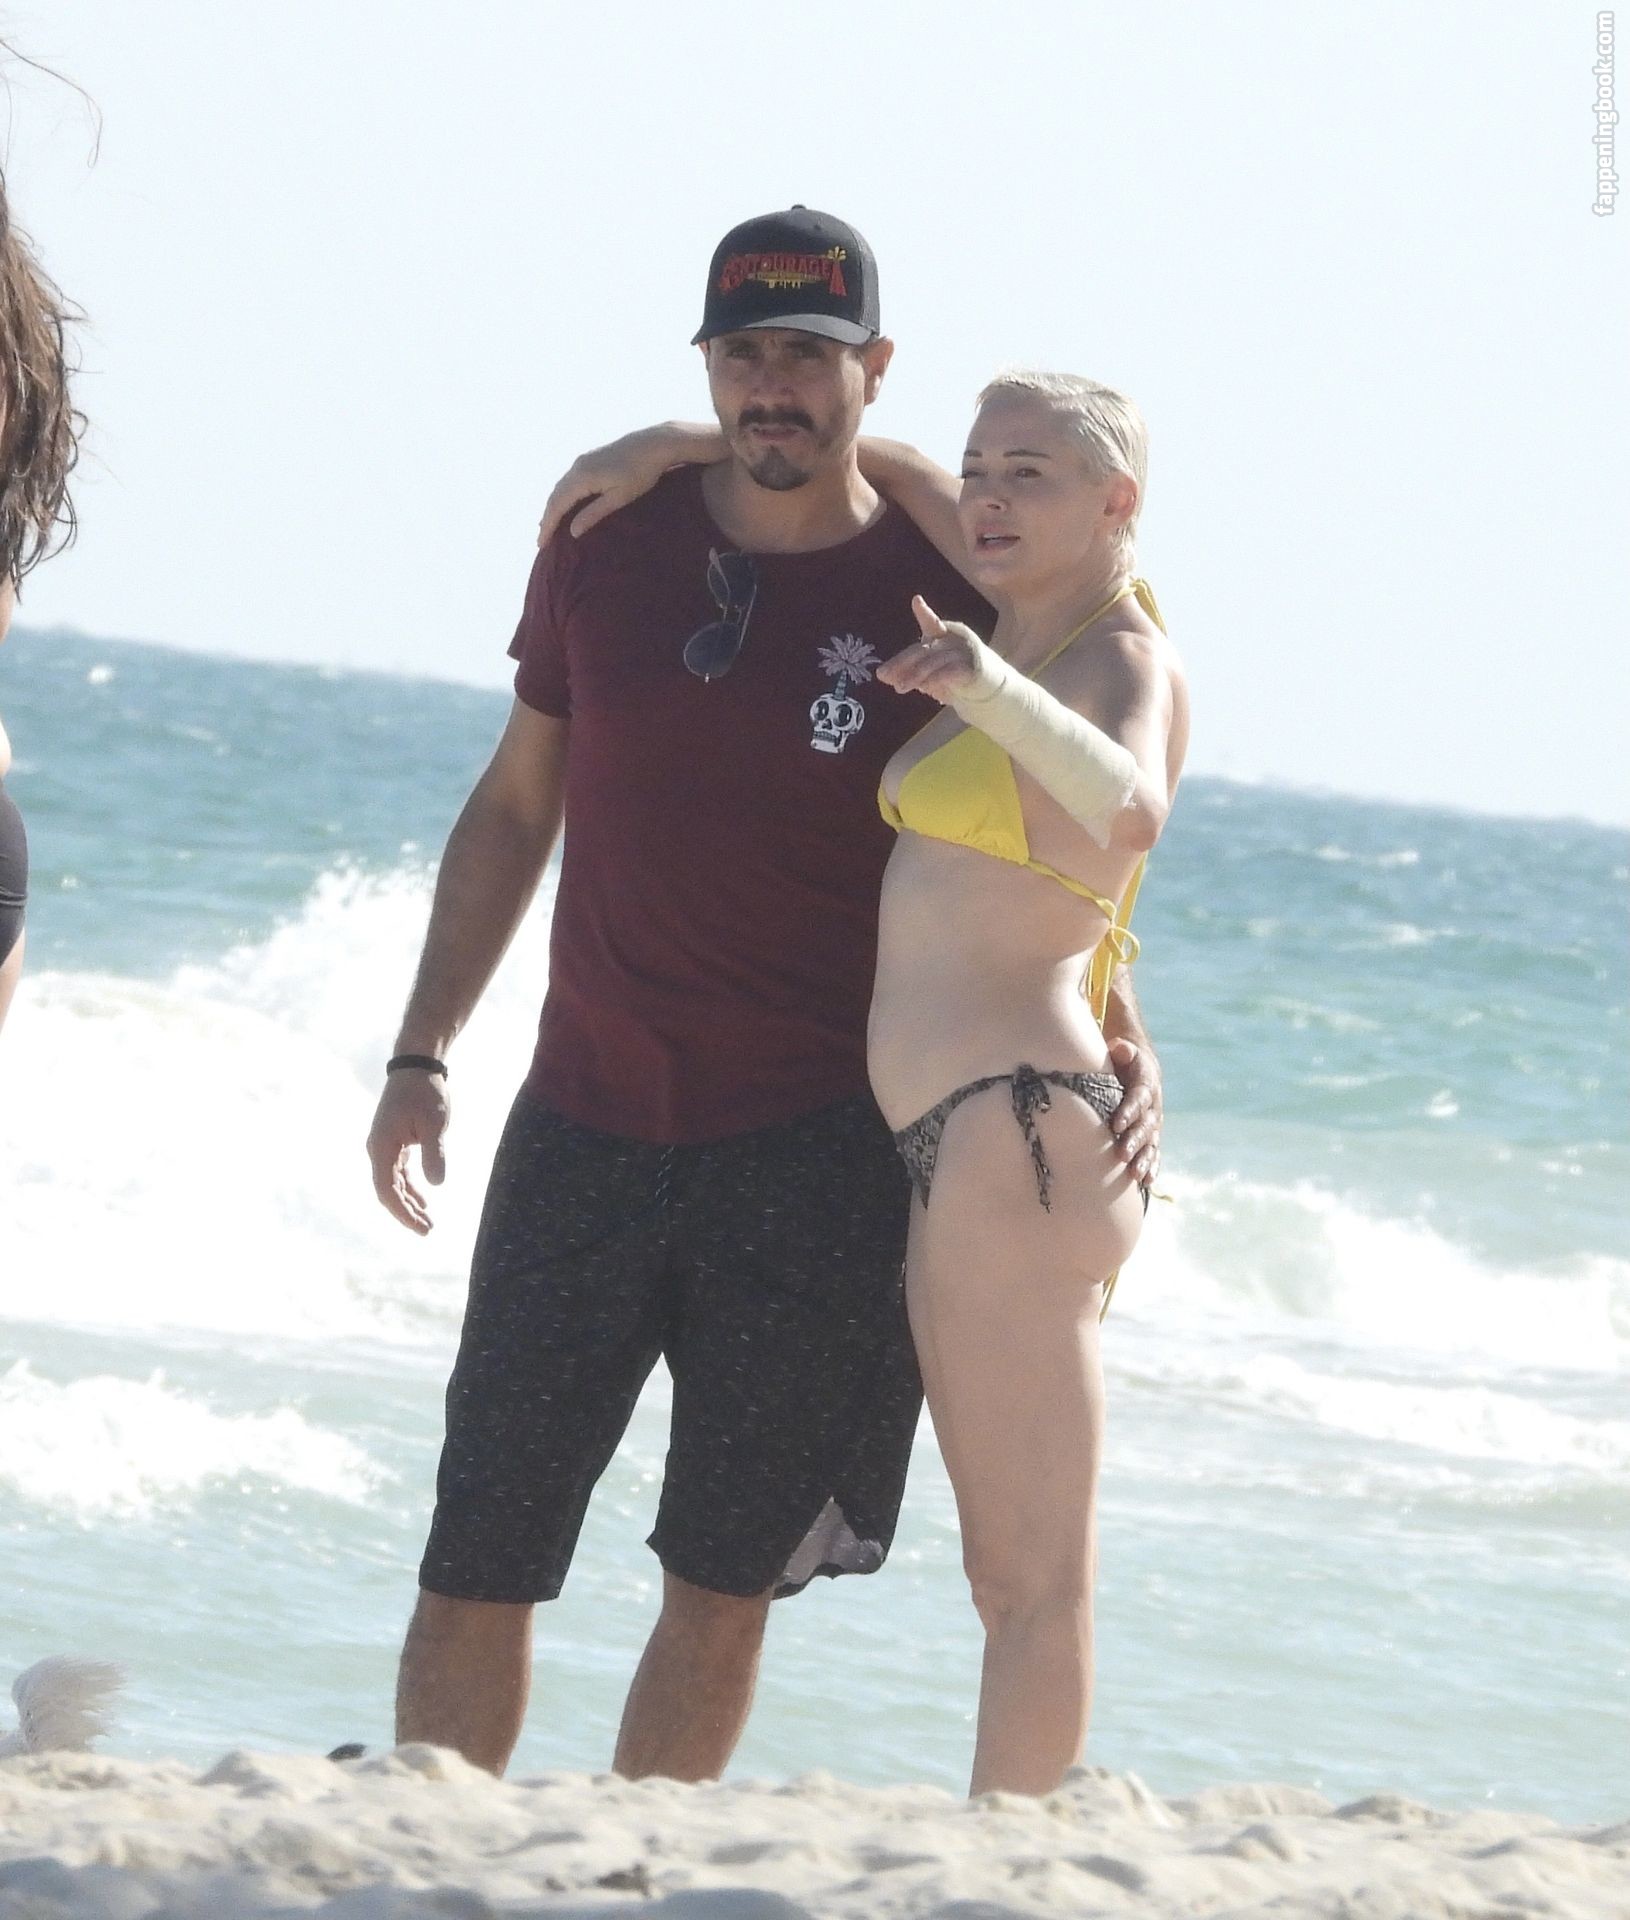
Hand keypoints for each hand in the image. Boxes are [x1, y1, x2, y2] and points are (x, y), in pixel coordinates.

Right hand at [366, 1071, 449, 1234]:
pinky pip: (398, 1172)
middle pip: (388, 1191)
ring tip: (427, 1221)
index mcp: (382, 1146)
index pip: (387, 1190)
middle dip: (406, 1213)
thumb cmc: (426, 1092)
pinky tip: (422, 1200)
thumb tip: (436, 1185)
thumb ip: (434, 1153)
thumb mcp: (435, 1123)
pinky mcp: (394, 1141)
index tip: (421, 1227)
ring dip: (408, 1202)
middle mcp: (378, 1149)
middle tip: (428, 1230)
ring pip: (393, 1183)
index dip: (402, 1212)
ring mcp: (384, 1145)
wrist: (417, 1065)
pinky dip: (409, 1187)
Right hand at [537, 422, 723, 547]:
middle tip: (541, 540)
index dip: (548, 525)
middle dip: (547, 518)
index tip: (541, 544)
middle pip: (555, 495)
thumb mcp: (619, 498)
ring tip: (548, 525)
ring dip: (553, 506)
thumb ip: (594, 514)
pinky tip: (565, 504)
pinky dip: (562, 496)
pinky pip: (569, 480)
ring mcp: (582, 460)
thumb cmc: (641, 473)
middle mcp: (577, 466)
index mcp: (582, 477)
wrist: (654, 443)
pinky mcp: (590, 458)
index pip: (557, 505)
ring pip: (561, 487)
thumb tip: (573, 532)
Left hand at [875, 595, 989, 704]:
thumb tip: (881, 675)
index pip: (932, 622)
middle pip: (923, 649)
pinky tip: (924, 687)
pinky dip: (936, 679)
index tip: (916, 601)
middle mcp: (954, 641)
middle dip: (901, 662)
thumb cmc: (955, 676)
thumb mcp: (928, 673)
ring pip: (934, 662)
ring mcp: (965, 654)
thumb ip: (907, 672)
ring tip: (900, 688)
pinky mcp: (973, 669)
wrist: (987, 690)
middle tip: (883, 674)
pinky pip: (950, 672)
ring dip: (916, 675)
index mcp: (944, 637)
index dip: (924, 612)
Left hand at [1105, 1037, 1161, 1186]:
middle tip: (1121, 1154)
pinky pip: (1154, 1153)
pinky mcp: (1152, 1136)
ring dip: (1144, 1159)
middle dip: (1134, 1141)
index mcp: (1146, 1085)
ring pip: (1151, 1143)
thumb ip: (1123, 1050)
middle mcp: (1153, 1107)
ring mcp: (1154, 1124)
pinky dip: (1152, 1167)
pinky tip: (1147, 1182)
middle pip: (1145, 1126)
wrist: (1142, 1070)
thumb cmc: (1124, 1061)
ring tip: (1135, 1175)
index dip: (1128, 1111)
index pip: (1137, 1098)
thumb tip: (1119, 1048)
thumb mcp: (1124, 1051)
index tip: (1116, 1124)